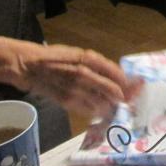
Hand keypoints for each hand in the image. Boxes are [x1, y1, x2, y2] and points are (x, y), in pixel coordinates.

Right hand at [10, 42, 132, 115]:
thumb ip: (97, 65)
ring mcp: (76, 89)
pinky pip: (89, 110)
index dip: (129, 82)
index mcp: (89, 58)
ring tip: (115, 107)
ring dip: (111, 107)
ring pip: (103, 103)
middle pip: (114, 91)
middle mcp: (85, 73)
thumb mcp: (78, 54)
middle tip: (128, 100)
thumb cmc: (55, 57)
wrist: (29, 66)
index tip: (137, 87)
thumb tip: (117, 77)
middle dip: (124, 97)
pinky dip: (97, 111)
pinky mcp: (67, 101)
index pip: (117, 74)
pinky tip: (99, 110)